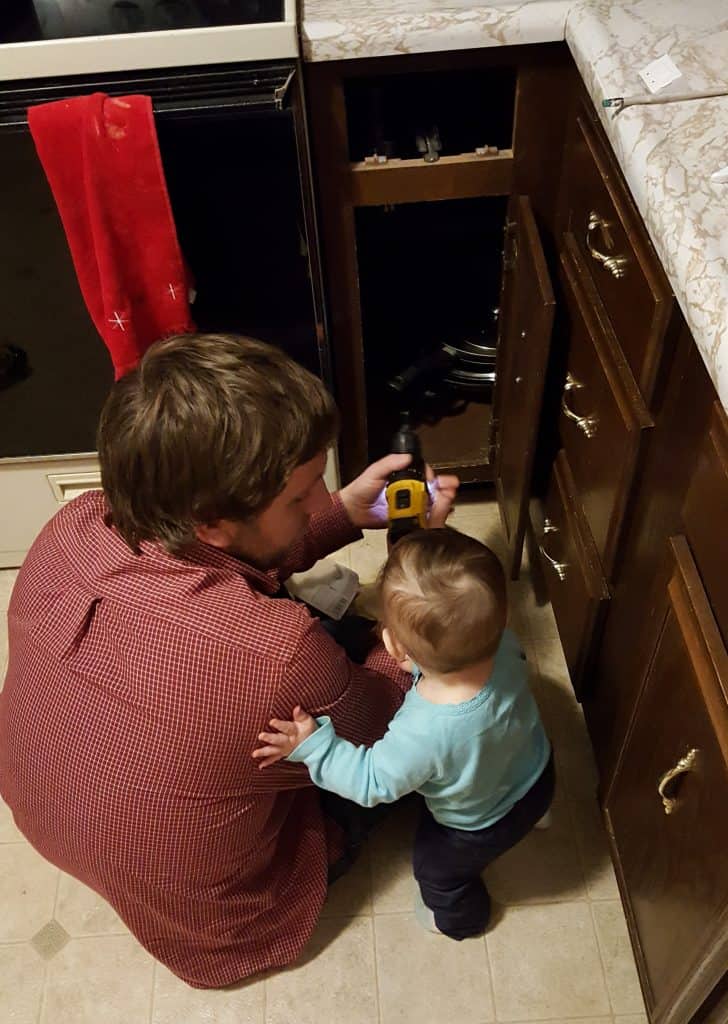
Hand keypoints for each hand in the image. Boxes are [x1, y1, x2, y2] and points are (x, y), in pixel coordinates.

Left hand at [252, 706, 316, 767]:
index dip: (279, 725)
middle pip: (279, 740)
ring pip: (274, 751)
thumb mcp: (307, 721)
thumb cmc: (309, 729)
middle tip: (260, 736)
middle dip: (270, 738)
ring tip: (254, 754)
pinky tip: (260, 765)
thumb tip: (297, 707)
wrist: (315, 745)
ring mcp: (285, 749)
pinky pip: (275, 758)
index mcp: (295, 732)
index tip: (271, 722)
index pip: (287, 728)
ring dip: (264, 752)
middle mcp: (289, 741)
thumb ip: (300, 715)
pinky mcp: (283, 753)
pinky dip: (267, 762)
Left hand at [339, 455, 459, 530]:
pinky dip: (434, 514)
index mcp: (401, 477)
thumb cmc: (360, 490)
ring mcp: (408, 504)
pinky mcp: (407, 517)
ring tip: (449, 496)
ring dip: (442, 498)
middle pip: (430, 487)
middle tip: (450, 486)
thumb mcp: (374, 471)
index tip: (432, 477)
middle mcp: (407, 490)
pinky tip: (442, 511)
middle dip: (443, 486)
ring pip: (429, 501)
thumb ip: (389, 462)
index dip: (430, 474)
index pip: (421, 473)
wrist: (353, 511)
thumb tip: (406, 457)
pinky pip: (422, 516)